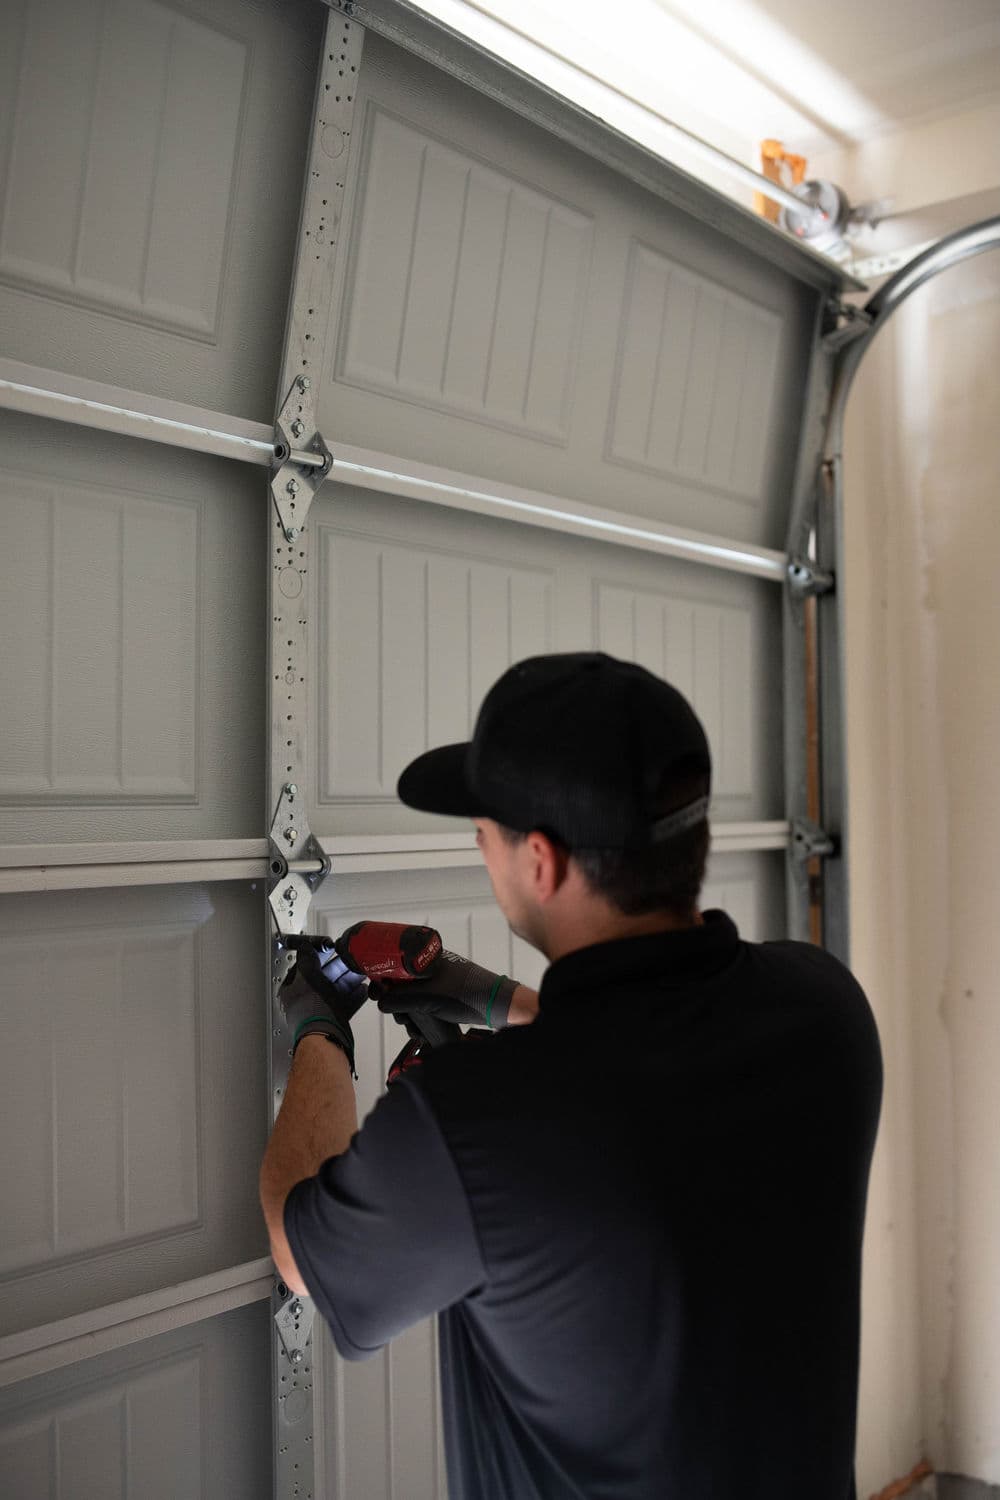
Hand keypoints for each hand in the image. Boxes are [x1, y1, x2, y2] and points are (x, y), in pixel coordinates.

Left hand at [280, 936, 367, 1074]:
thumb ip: (307, 959)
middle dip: (339, 967)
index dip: (317, 955)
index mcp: (292, 990)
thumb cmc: (313, 1010)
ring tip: (360, 973)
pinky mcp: (334, 1020)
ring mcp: (320, 1010)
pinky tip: (362, 990)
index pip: (304, 966)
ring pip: (335, 990)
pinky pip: (344, 1004)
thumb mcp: (308, 976)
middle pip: (323, 978)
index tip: (329, 948)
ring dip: (349, 980)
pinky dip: (354, 996)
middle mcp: (305, 1000)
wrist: (326, 1036)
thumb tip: (305, 947)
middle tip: (350, 960)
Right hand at [374, 951, 516, 1030]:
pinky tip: (422, 1031)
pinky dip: (421, 1018)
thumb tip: (381, 1002)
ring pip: (414, 998)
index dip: (383, 980)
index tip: (376, 994)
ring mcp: (440, 983)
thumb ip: (400, 999)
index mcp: (426, 960)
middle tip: (400, 1017)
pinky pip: (426, 1005)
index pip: (396, 965)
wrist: (497, 1005)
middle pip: (402, 985)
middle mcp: (432, 969)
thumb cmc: (467, 994)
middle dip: (397, 1004)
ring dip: (409, 1015)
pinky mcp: (447, 997)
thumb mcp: (427, 998)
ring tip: (413, 1028)